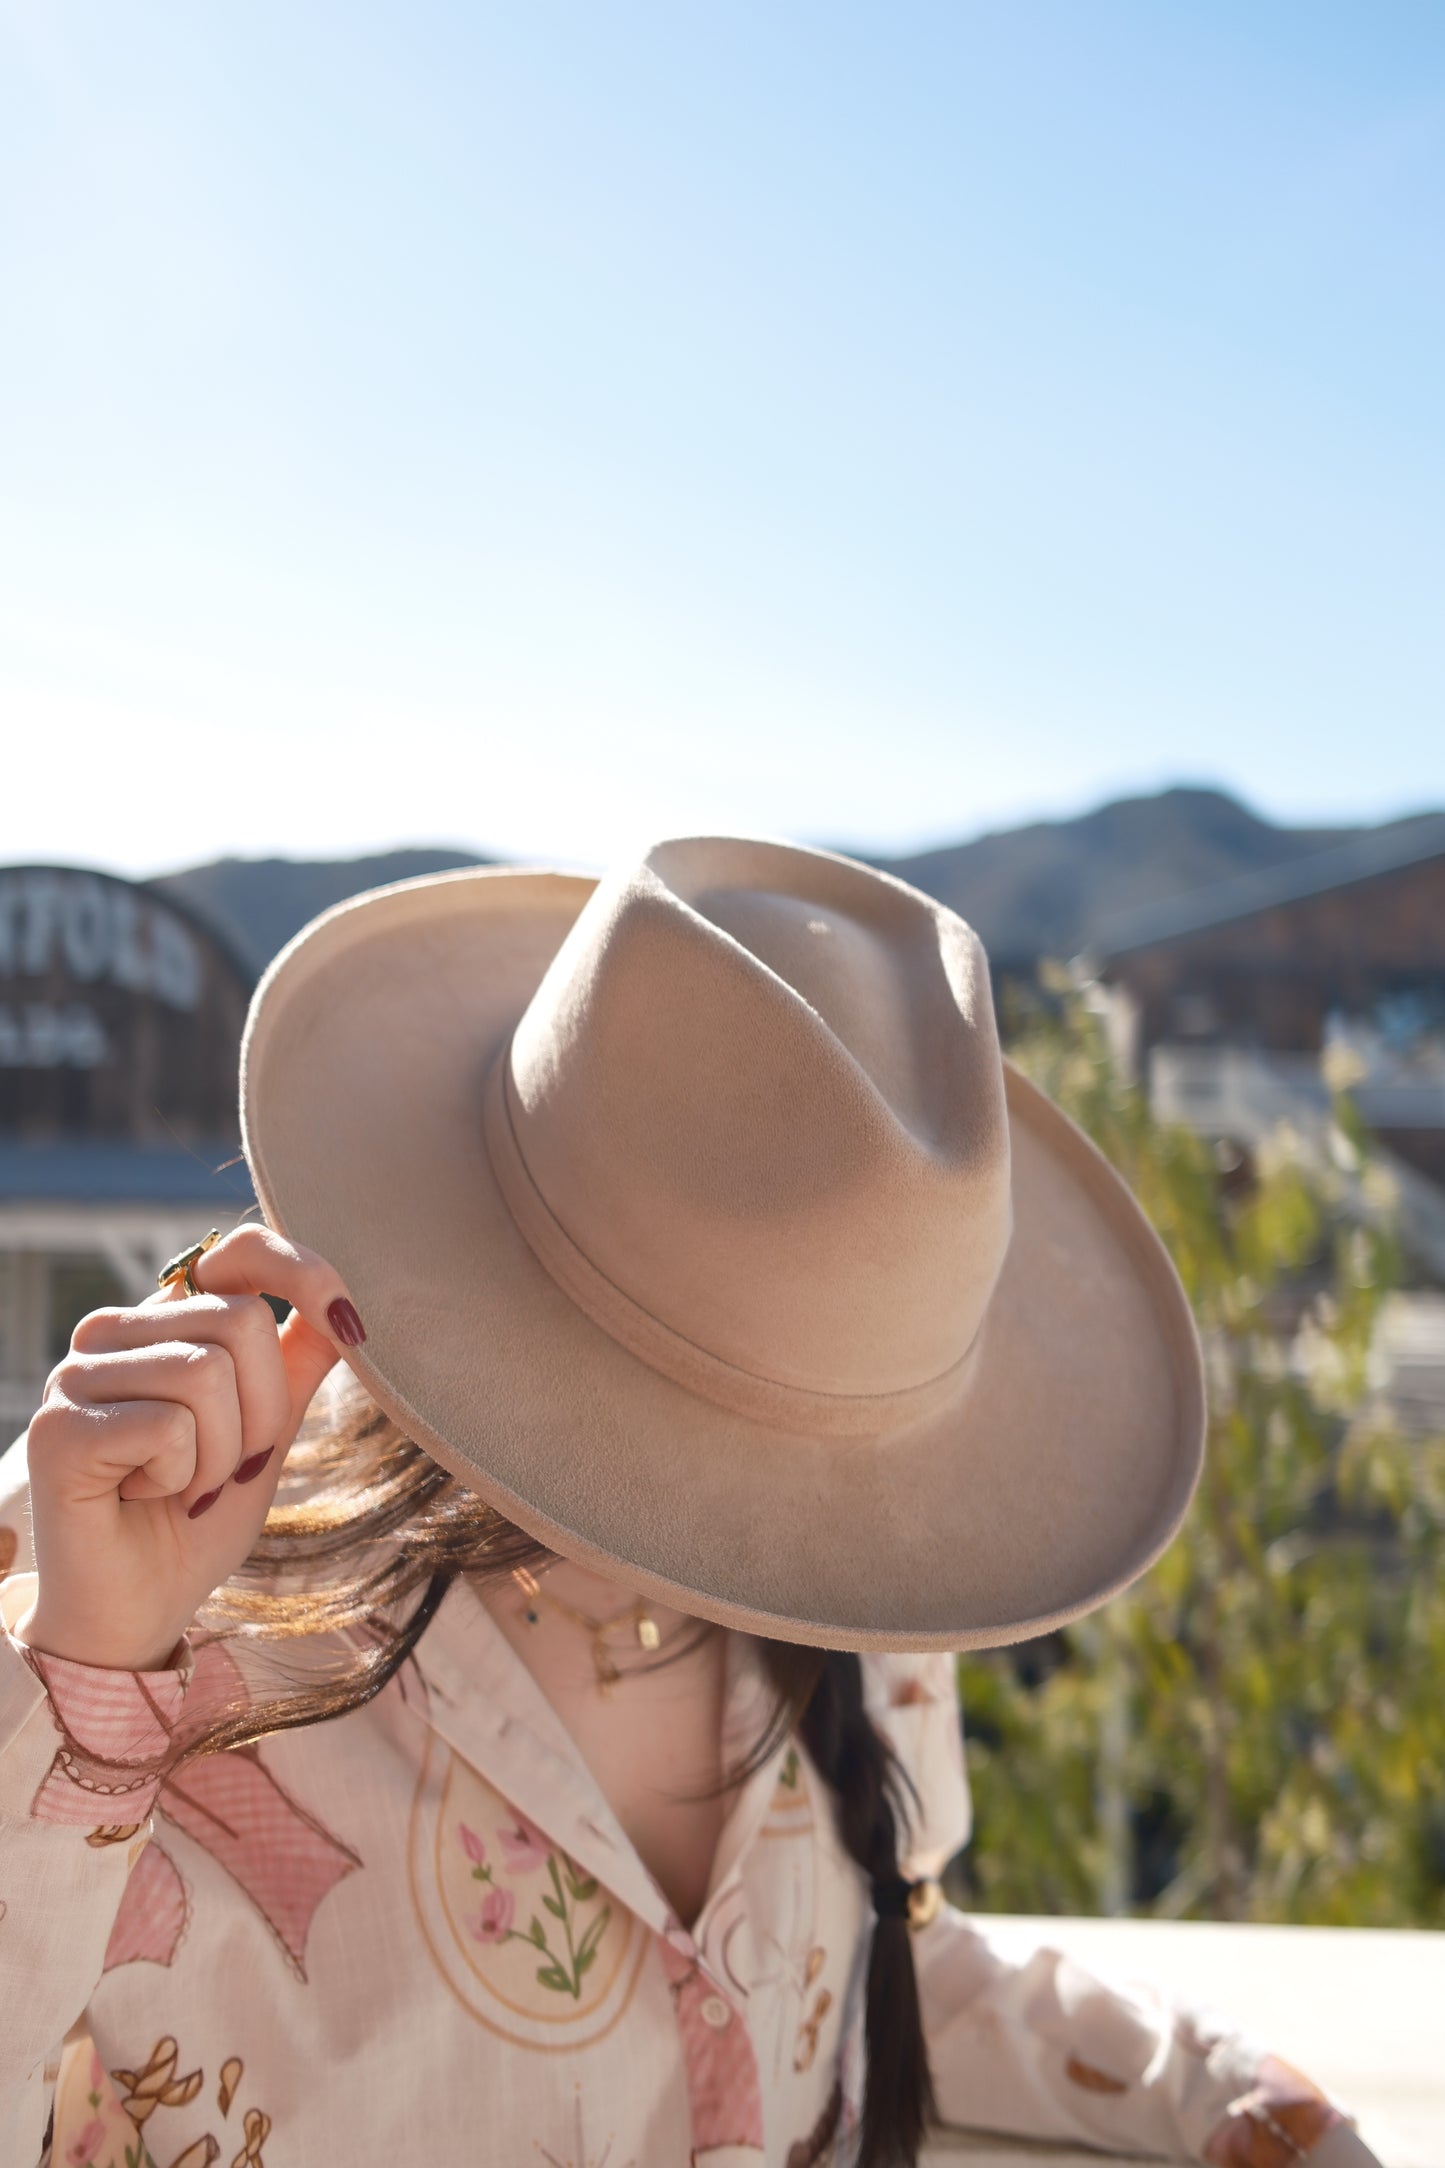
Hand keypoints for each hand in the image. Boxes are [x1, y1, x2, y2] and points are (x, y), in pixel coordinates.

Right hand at [15, 1226, 364, 1672]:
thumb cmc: (196, 1522)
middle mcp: (113, 1332)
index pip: (241, 1251)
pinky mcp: (59, 1427)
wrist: (139, 1610)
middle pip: (242, 1321)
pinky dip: (179, 1476)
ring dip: (218, 1454)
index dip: (306, 1273)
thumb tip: (342, 1305)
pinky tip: (139, 1497)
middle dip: (262, 1414)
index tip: (352, 1325)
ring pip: (206, 1373)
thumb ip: (295, 1364)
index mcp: (164, 1322)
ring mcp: (77, 1374)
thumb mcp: (266, 1433)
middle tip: (220, 1468)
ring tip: (177, 1486)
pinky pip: (167, 1426)